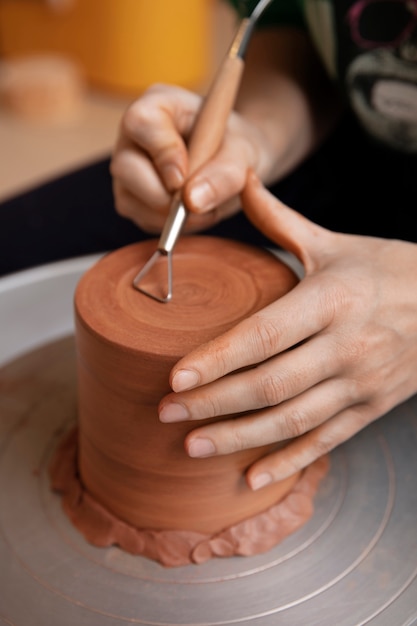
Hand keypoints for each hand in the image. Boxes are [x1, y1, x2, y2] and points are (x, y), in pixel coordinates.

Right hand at [110, 83, 270, 233]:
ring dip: (170, 215)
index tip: (184, 178)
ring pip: (130, 200)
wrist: (235, 163)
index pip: (142, 123)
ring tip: (207, 207)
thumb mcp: (243, 153)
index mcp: (158, 105)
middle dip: (163, 195)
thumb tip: (192, 202)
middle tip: (200, 205)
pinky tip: (194, 214)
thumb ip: (225, 173)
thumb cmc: (236, 145)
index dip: (162, 153)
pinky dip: (171, 226)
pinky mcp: (133, 199)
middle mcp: (134, 136)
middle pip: (125, 167)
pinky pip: (142, 220)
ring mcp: (128, 169)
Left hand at [159, 171, 416, 488]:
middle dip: (213, 403)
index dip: (218, 359)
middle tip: (166, 412)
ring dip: (238, 438)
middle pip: (269, 384)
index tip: (175, 376)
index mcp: (331, 300)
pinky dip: (287, 462)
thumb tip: (237, 178)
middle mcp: (346, 345)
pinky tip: (250, 478)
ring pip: (291, 419)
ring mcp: (360, 383)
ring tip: (192, 445)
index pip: (263, 335)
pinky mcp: (370, 408)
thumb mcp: (334, 244)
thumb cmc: (387, 269)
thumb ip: (279, 220)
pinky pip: (324, 442)